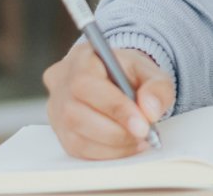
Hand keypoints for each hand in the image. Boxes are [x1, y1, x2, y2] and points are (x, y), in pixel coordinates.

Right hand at [43, 43, 175, 159]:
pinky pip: (78, 150)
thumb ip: (156, 87)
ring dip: (113, 146)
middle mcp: (61, 83)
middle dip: (116, 132)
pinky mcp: (59, 132)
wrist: (114, 78)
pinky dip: (106, 153)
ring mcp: (55, 109)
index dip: (115, 108)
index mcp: (81, 59)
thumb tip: (150, 111)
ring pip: (76, 137)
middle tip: (144, 135)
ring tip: (139, 141)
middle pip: (77, 115)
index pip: (87, 85)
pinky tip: (125, 146)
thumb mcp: (149, 71)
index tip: (142, 126)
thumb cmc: (127, 73)